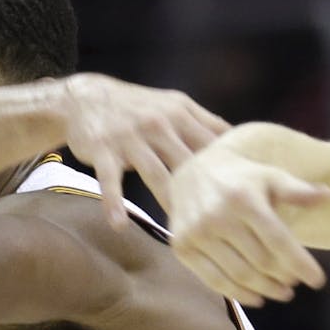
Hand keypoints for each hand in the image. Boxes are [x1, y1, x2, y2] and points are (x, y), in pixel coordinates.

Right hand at [60, 74, 228, 226]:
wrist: (86, 98)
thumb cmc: (137, 106)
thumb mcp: (174, 104)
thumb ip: (205, 123)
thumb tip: (244, 143)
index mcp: (181, 114)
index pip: (212, 146)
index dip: (230, 172)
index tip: (243, 199)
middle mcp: (158, 124)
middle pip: (189, 164)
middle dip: (205, 194)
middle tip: (221, 225)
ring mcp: (129, 138)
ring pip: (156, 175)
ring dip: (169, 203)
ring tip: (182, 231)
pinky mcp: (103, 150)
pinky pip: (110, 180)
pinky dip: (113, 203)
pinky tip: (119, 225)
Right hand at [168, 143, 329, 303]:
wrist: (190, 173)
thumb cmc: (239, 178)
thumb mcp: (269, 177)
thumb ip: (297, 190)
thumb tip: (328, 196)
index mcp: (243, 200)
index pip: (278, 241)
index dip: (301, 264)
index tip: (317, 281)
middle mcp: (217, 218)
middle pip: (261, 262)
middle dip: (284, 278)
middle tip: (294, 284)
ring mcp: (196, 234)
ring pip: (239, 275)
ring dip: (266, 290)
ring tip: (281, 293)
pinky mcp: (181, 247)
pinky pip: (213, 280)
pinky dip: (238, 294)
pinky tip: (255, 298)